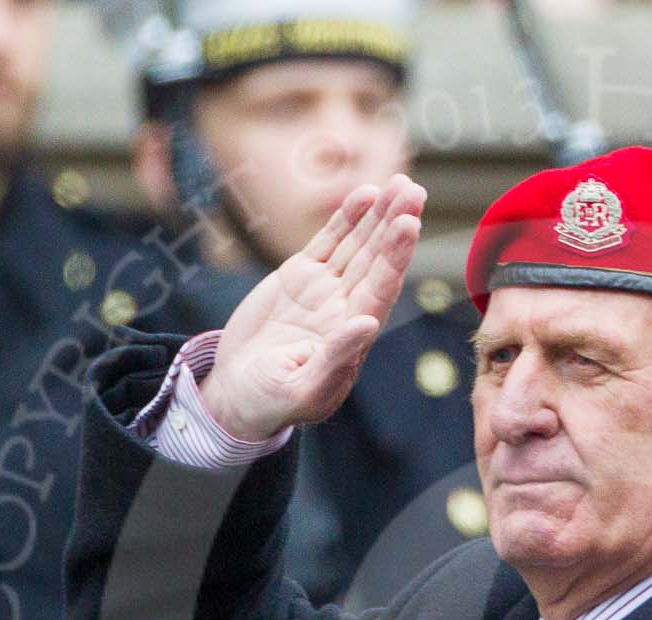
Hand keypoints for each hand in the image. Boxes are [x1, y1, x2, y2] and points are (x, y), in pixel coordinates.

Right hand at [199, 174, 426, 440]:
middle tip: (414, 191)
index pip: (380, 289)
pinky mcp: (300, 278)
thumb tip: (368, 325)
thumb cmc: (270, 402)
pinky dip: (346, 219)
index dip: (395, 256)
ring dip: (378, 216)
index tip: (408, 224)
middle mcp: (345, 309)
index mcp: (352, 337)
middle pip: (376, 260)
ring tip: (401, 184)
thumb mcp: (302, 390)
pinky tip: (365, 195)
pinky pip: (329, 242)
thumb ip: (335, 359)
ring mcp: (324, 291)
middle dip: (394, 225)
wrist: (236, 395)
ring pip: (358, 245)